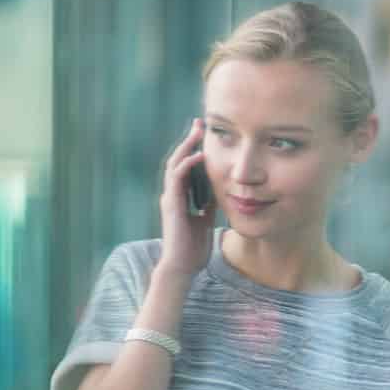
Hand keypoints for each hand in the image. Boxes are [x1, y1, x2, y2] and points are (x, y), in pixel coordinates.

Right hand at [159, 117, 215, 279]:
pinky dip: (187, 165)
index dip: (194, 150)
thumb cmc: (193, 248)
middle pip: (178, 160)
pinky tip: (198, 155)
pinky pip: (176, 179)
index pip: (186, 167)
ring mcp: (170, 198)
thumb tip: (220, 191)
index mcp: (180, 197)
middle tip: (200, 123)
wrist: (183, 267)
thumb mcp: (206, 220)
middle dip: (189, 141)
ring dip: (186, 146)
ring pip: (174, 164)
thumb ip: (209, 204)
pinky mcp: (171, 205)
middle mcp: (172, 194)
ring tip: (198, 131)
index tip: (205, 134)